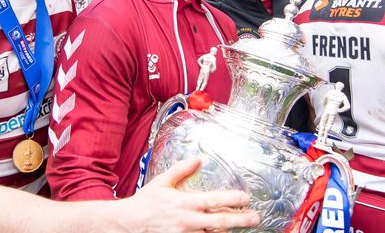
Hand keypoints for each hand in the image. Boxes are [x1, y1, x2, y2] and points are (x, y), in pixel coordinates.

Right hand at [121, 158, 258, 232]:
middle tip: (255, 217)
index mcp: (183, 202)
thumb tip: (198, 159)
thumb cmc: (146, 202)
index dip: (231, 199)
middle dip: (239, 219)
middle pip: (218, 221)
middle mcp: (186, 220)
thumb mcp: (162, 181)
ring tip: (242, 226)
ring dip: (228, 230)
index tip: (245, 197)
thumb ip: (181, 170)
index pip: (212, 200)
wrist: (130, 223)